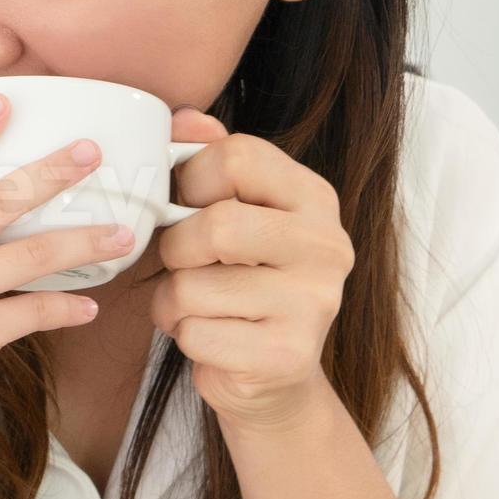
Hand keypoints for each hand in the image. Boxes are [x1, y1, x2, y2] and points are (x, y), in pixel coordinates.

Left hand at [146, 111, 352, 430]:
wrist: (273, 378)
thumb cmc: (243, 285)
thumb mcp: (236, 214)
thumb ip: (211, 162)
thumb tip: (180, 120)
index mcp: (314, 198)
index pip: (238, 156)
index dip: (190, 178)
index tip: (186, 204)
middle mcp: (327, 246)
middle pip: (217, 224)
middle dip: (176, 249)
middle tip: (181, 264)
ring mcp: (314, 303)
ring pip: (195, 286)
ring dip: (172, 301)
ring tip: (195, 308)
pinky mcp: (288, 355)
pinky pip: (196, 334)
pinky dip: (184, 338)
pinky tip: (211, 339)